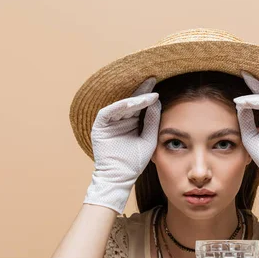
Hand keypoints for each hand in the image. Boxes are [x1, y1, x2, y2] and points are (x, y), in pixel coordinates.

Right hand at [84, 77, 160, 213]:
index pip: (140, 105)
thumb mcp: (148, 139)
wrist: (120, 177)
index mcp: (131, 123)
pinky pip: (107, 113)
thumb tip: (157, 101)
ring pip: (120, 106)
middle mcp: (119, 120)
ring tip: (145, 96)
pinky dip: (118, 107)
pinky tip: (130, 104)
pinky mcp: (99, 127)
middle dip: (140, 92)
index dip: (148, 96)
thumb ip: (153, 121)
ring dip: (132, 100)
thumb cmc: (134, 162)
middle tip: (151, 80)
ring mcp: (109, 123)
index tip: (158, 86)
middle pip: (130, 102)